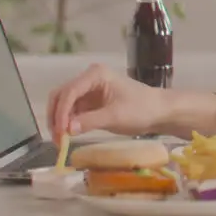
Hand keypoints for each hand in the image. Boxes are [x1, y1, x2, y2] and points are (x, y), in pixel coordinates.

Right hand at [46, 63, 170, 141]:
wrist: (159, 112)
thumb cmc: (141, 109)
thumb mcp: (116, 116)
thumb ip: (90, 121)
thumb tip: (67, 129)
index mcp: (95, 74)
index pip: (69, 91)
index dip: (61, 112)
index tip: (60, 131)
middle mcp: (89, 79)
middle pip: (61, 96)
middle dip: (56, 116)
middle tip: (57, 138)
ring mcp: (89, 91)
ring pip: (64, 105)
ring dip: (59, 122)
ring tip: (61, 141)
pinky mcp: (90, 103)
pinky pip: (72, 112)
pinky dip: (68, 124)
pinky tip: (67, 136)